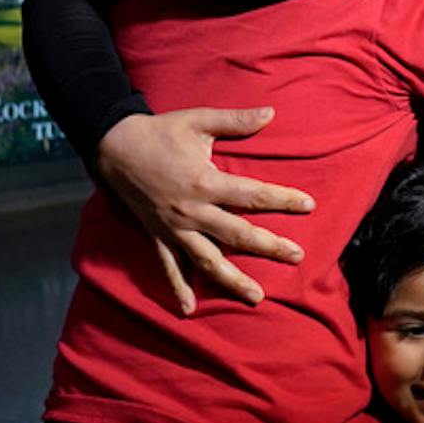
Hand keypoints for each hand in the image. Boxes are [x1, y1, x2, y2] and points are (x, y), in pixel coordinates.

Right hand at [94, 108, 314, 312]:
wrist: (114, 147)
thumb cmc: (160, 131)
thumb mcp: (198, 120)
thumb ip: (235, 120)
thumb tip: (271, 113)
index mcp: (205, 182)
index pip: (253, 195)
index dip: (283, 200)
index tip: (309, 205)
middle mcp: (192, 211)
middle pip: (238, 234)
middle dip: (269, 247)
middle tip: (297, 257)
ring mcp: (174, 228)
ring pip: (207, 260)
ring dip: (232, 280)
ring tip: (257, 297)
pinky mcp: (157, 236)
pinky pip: (169, 267)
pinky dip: (178, 288)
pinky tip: (190, 309)